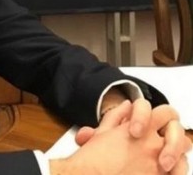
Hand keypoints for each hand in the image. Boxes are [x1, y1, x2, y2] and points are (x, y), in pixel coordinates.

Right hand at [74, 99, 190, 172]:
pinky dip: (172, 174)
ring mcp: (158, 165)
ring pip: (183, 157)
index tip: (151, 126)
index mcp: (140, 128)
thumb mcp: (102, 132)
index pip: (165, 112)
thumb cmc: (92, 160)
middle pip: (178, 133)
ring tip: (164, 163)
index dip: (161, 116)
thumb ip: (117, 116)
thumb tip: (127, 106)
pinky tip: (161, 174)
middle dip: (174, 138)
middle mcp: (153, 145)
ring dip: (176, 158)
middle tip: (166, 144)